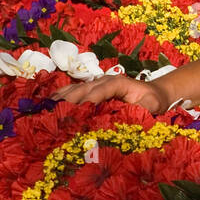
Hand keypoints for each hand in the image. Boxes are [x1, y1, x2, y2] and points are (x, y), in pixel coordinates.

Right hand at [50, 74, 171, 113]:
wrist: (155, 93)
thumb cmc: (153, 101)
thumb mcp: (151, 107)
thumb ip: (141, 110)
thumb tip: (126, 118)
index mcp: (118, 84)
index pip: (101, 90)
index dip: (89, 99)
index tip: (77, 110)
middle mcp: (104, 81)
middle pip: (83, 89)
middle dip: (69, 101)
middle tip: (54, 114)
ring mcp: (96, 84)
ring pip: (75, 89)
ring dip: (61, 99)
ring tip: (45, 109)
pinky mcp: (92, 90)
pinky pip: (74, 92)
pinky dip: (61, 98)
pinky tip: (49, 104)